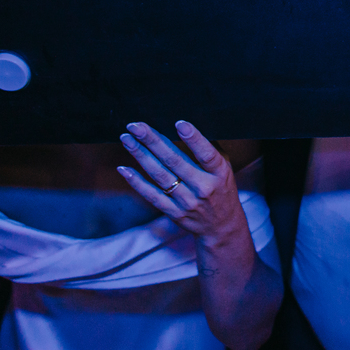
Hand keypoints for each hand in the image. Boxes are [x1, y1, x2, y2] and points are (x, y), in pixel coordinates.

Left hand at [117, 121, 243, 242]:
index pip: (207, 154)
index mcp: (219, 173)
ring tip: (126, 139)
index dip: (194, 139)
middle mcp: (204, 187)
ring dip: (141, 155)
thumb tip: (186, 127)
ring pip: (160, 176)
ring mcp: (187, 202)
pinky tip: (124, 169)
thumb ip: (209, 150)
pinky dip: (137, 182)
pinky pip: (152, 196)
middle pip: (175, 161)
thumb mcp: (225, 168)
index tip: (179, 123)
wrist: (222, 227)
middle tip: (136, 126)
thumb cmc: (222, 189)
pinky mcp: (174, 213)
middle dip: (153, 141)